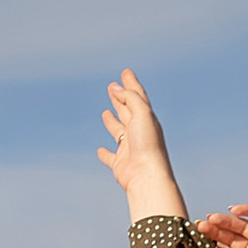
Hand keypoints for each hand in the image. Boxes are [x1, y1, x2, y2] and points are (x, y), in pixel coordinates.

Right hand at [96, 69, 187, 223]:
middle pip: (128, 111)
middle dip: (121, 98)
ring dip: (112, 121)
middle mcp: (139, 132)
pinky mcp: (121, 164)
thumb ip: (130, 98)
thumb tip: (118, 89)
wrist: (147, 175)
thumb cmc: (147, 144)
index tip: (125, 72)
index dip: (131, 84)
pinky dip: (105, 153)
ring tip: (106, 112)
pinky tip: (100, 150)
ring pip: (119, 131)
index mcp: (147, 119)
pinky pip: (111, 157)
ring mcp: (130, 148)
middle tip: (112, 86)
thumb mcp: (141, 114)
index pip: (138, 97)